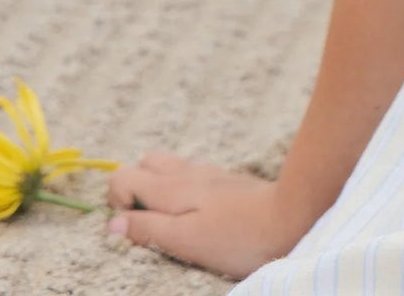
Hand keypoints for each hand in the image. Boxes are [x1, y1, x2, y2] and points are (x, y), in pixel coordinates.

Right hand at [105, 150, 307, 280]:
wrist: (290, 217)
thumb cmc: (235, 237)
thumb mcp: (185, 240)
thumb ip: (148, 229)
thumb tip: (112, 224)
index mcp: (171, 186)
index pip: (123, 175)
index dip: (117, 203)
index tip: (134, 228)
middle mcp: (187, 172)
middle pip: (145, 164)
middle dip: (135, 190)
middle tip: (151, 224)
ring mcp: (209, 174)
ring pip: (170, 167)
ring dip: (160, 189)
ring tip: (172, 221)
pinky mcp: (227, 181)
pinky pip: (192, 175)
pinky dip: (183, 189)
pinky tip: (197, 213)